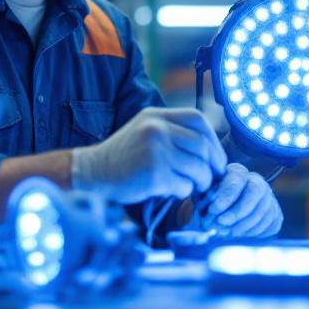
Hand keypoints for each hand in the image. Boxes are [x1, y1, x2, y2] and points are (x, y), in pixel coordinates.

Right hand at [70, 107, 225, 202]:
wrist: (93, 172)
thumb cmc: (124, 157)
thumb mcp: (145, 131)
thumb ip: (172, 131)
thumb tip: (210, 148)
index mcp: (156, 116)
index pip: (198, 120)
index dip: (213, 140)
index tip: (216, 157)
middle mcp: (156, 129)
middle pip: (202, 145)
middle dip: (213, 165)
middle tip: (212, 177)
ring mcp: (155, 151)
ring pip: (198, 168)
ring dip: (201, 182)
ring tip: (194, 186)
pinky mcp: (154, 174)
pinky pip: (184, 185)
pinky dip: (184, 192)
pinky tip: (173, 191)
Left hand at [199, 163, 281, 237]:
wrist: (227, 216)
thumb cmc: (212, 204)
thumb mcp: (204, 197)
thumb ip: (205, 200)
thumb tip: (211, 212)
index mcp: (238, 172)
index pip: (237, 180)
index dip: (226, 196)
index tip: (213, 209)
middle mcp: (257, 181)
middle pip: (255, 193)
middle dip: (237, 211)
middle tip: (220, 224)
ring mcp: (270, 198)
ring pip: (262, 211)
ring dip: (242, 225)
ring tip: (225, 232)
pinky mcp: (276, 215)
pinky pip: (269, 224)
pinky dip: (253, 232)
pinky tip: (238, 234)